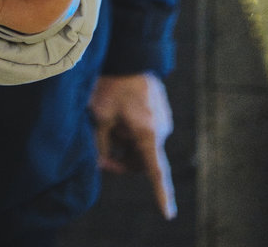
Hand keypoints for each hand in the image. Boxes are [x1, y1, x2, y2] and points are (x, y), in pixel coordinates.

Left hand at [89, 72, 175, 218]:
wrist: (131, 54)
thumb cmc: (112, 84)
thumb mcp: (100, 115)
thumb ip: (100, 143)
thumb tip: (100, 162)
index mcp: (147, 134)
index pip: (155, 171)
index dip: (161, 194)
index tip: (168, 213)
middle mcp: (161, 130)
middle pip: (142, 160)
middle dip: (122, 158)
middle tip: (100, 148)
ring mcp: (164, 120)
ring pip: (143, 145)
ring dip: (126, 141)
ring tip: (109, 120)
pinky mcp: (162, 111)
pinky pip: (147, 130)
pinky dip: (133, 130)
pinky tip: (119, 112)